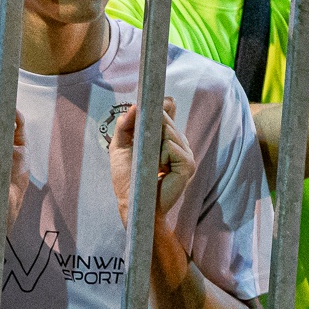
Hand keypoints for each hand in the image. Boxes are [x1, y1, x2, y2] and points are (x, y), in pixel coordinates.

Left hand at [111, 96, 194, 222]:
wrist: (133, 202)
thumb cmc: (127, 178)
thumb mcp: (119, 146)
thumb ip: (124, 125)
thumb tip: (134, 106)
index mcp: (166, 138)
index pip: (169, 109)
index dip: (160, 106)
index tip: (147, 107)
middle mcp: (179, 144)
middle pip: (166, 118)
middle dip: (150, 127)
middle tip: (142, 148)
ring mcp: (186, 154)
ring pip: (169, 131)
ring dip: (154, 143)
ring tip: (151, 163)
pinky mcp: (188, 165)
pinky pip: (172, 145)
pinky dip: (161, 153)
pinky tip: (159, 168)